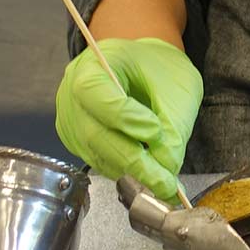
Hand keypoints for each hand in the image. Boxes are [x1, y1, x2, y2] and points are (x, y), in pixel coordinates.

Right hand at [54, 38, 201, 201]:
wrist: (145, 67)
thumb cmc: (158, 68)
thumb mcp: (177, 86)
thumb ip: (173, 124)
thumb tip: (167, 164)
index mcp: (91, 67)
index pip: (96, 93)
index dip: (125, 117)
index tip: (155, 132)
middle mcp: (73, 97)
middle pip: (96, 134)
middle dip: (134, 161)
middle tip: (164, 180)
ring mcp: (73, 122)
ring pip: (99, 155)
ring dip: (133, 172)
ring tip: (164, 182)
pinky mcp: (79, 143)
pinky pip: (102, 163)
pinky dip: (127, 172)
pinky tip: (151, 175)